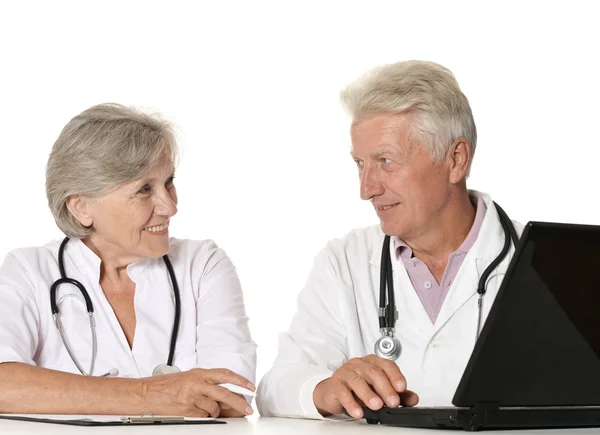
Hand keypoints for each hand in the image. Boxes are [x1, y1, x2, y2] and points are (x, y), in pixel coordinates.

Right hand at [140, 368, 254, 417]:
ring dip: (216, 412)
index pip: (225, 374)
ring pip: (215, 407)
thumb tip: (227, 395)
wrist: (147, 393)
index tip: (250, 387)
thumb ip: (208, 383)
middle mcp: (197, 383)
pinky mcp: (187, 409)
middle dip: (239, 402)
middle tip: (247, 409)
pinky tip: (197, 412)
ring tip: (208, 410)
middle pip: (224, 393)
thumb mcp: (190, 378)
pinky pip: (203, 416)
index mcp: (199, 373)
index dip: (240, 381)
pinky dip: (204, 416)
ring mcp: (192, 396)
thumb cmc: (168, 386)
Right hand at [313, 354, 418, 417]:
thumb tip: (413, 398)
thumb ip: (397, 393)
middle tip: (393, 402)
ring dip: (368, 394)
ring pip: (358, 381)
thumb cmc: (359, 387)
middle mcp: (360, 364)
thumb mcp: (380, 390)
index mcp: (373, 362)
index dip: (395, 375)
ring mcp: (347, 372)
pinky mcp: (336, 383)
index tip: (402, 388)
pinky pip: (343, 392)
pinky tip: (358, 411)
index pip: (387, 365)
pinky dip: (351, 403)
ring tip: (377, 406)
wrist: (335, 391)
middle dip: (385, 388)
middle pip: (374, 372)